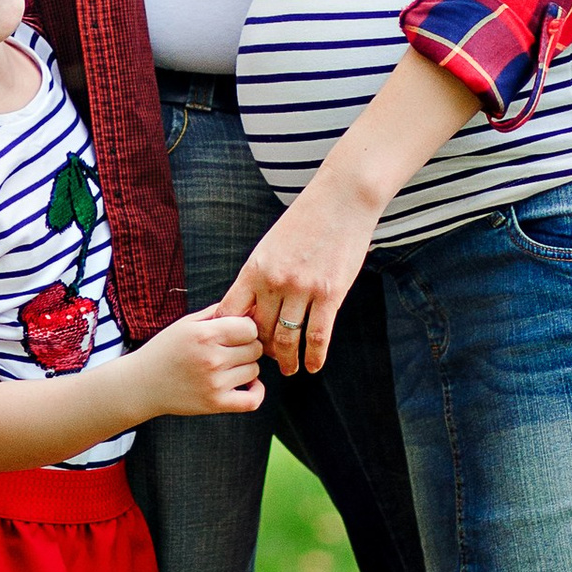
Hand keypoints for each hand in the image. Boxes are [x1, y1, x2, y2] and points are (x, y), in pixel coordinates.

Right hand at [133, 310, 265, 419]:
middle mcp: (211, 358)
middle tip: (232, 350)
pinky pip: (252, 400)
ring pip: (254, 370)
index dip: (246, 328)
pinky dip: (256, 391)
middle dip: (247, 346)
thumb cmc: (166, 350)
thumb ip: (217, 312)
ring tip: (229, 366)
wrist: (142, 384)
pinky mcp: (215, 403)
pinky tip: (248, 384)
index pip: (250, 328)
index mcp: (204, 335)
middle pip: (255, 348)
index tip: (237, 333)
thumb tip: (248, 308)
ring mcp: (214, 383)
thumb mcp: (186, 324)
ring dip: (246, 368)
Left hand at [221, 179, 383, 376]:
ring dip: (286, 360)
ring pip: (286, 339)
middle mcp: (274, 281)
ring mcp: (302, 289)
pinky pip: (317, 336)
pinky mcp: (329, 294)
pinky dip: (314, 357)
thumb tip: (247, 306)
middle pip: (258, 331)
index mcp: (254, 269)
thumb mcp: (270, 246)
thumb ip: (258, 276)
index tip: (236, 344)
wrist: (340, 201)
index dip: (230, 334)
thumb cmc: (304, 223)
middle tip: (266, 361)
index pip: (230, 313)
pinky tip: (313, 366)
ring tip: (289, 370)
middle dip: (260, 351)